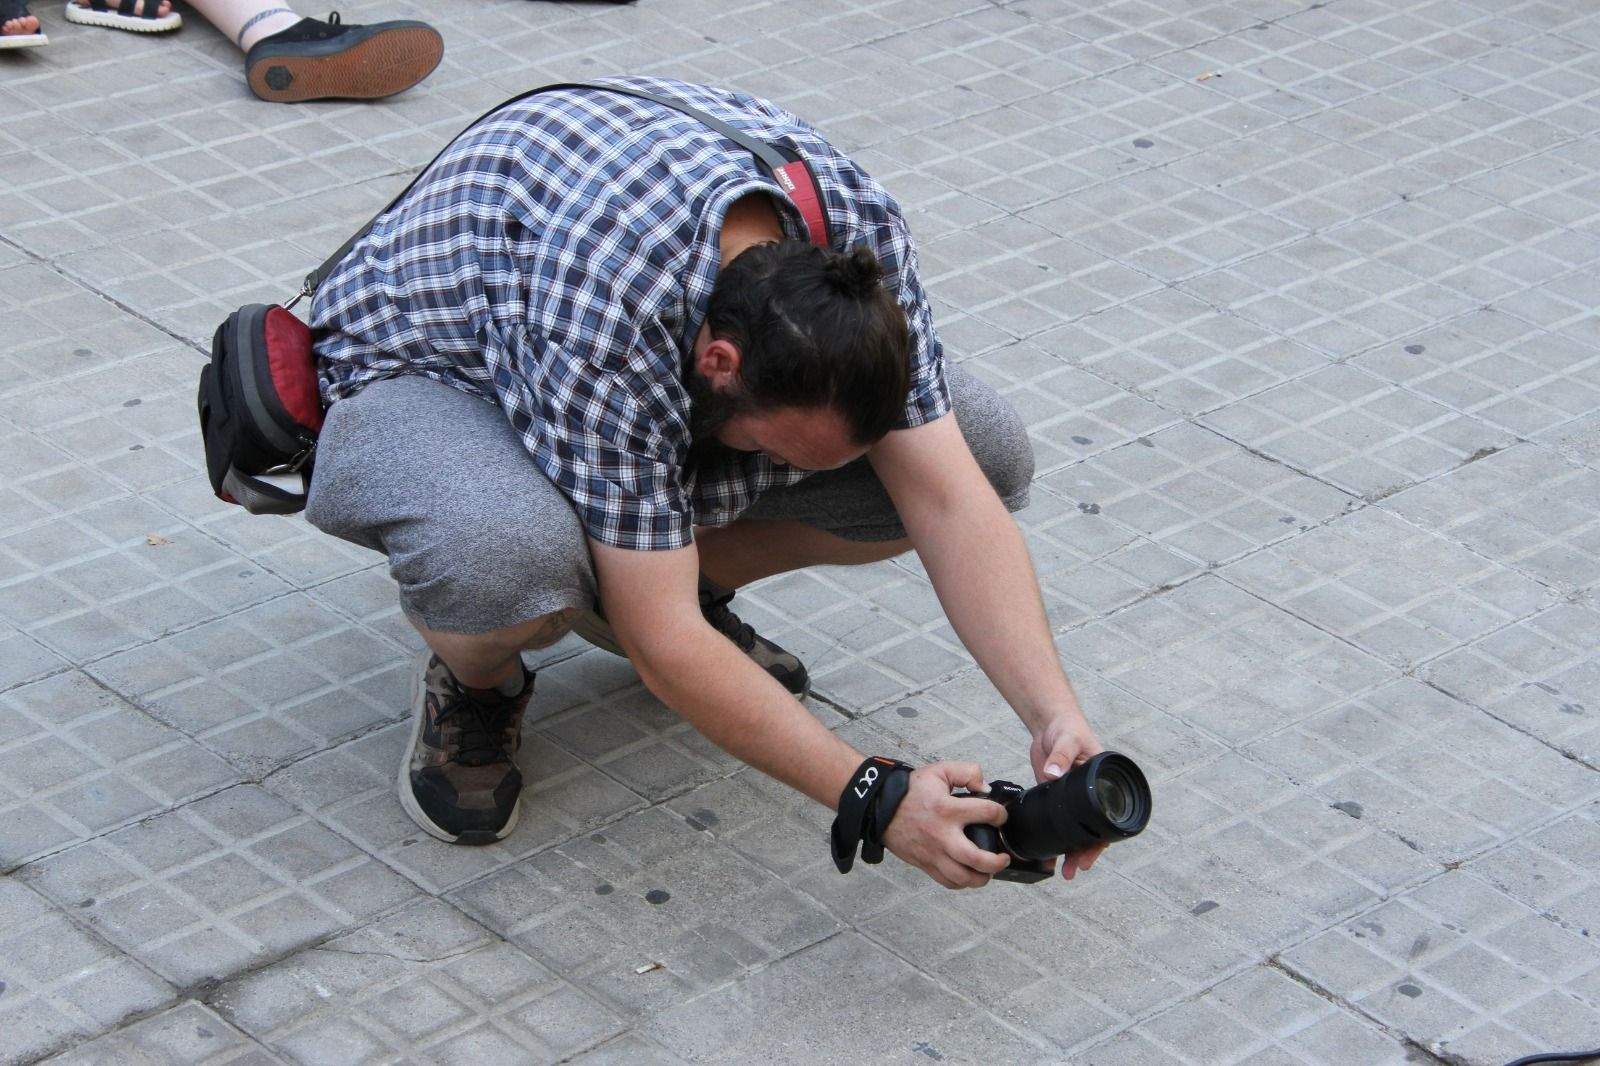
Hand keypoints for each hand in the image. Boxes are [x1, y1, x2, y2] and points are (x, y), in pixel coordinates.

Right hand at [881, 762, 1011, 889]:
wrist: (880, 806)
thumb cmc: (910, 790)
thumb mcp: (939, 770)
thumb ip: (967, 772)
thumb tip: (984, 788)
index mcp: (947, 809)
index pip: (986, 813)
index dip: (1000, 815)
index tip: (1000, 816)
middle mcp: (942, 835)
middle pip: (977, 859)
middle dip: (996, 862)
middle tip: (1003, 857)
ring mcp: (933, 853)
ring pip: (962, 878)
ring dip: (981, 878)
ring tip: (988, 871)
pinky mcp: (925, 863)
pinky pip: (947, 882)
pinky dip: (961, 883)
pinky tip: (968, 874)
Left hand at [1029, 711, 1106, 881]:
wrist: (1051, 722)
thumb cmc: (1067, 727)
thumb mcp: (1067, 740)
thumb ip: (1061, 756)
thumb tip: (1054, 774)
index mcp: (1104, 784)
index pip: (1107, 818)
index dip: (1100, 840)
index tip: (1090, 854)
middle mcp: (1091, 795)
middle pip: (1092, 831)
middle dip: (1084, 853)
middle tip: (1074, 870)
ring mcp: (1073, 798)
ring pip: (1074, 831)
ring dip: (1069, 850)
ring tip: (1062, 870)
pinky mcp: (1055, 796)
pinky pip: (1056, 821)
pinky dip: (1052, 836)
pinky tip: (1046, 852)